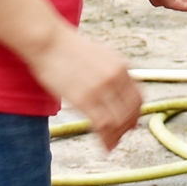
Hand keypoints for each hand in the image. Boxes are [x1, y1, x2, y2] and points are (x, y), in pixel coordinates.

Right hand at [28, 27, 142, 150]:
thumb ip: (110, 71)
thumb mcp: (99, 55)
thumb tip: (114, 88)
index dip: (136, 114)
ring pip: (119, 120)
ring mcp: (102, 88)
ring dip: (116, 136)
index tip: (131, 124)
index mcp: (121, 66)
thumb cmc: (67, 48)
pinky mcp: (85, 98)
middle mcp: (116, 77)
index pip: (138, 97)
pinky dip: (106, 139)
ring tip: (110, 145)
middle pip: (131, 111)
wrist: (48, 40)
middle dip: (127, 128)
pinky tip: (103, 145)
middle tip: (119, 139)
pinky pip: (103, 124)